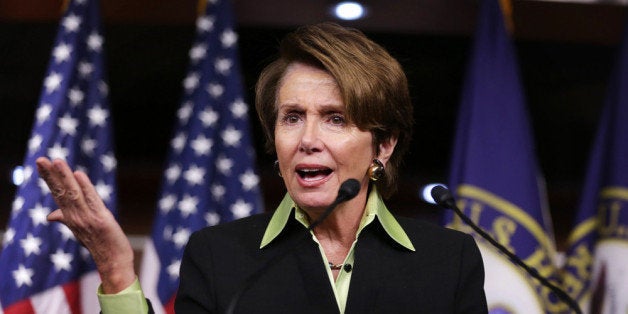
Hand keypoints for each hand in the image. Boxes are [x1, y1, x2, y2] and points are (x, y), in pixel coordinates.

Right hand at [36, 157, 135, 293]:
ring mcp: (86, 218)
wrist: (113, 261)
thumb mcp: (80, 229)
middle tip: (41, 159)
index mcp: (70, 217)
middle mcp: (75, 217)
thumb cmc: (99, 244)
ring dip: (65, 178)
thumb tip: (50, 215)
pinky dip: (85, 188)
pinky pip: (91, 201)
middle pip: (61, 192)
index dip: (49, 178)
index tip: (41, 163)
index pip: (57, 193)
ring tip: (57, 162)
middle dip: (51, 175)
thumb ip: (65, 218)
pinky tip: (79, 175)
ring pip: (73, 194)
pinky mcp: (100, 220)